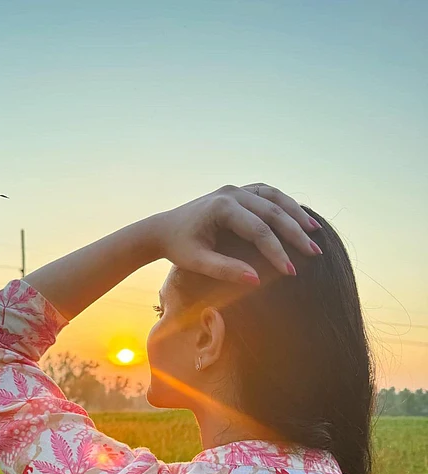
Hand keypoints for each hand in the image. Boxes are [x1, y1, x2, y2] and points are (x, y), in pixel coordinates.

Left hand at [155, 183, 322, 284]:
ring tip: (314, 232)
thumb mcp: (198, 262)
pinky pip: (267, 194)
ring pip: (274, 197)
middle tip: (314, 253)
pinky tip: (298, 218)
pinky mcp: (238, 192)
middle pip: (272, 211)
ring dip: (296, 214)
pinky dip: (284, 205)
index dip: (276, 252)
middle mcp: (231, 193)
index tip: (291, 272)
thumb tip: (256, 280)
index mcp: (221, 207)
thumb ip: (226, 270)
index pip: (258, 230)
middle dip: (295, 233)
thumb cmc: (179, 248)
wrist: (163, 229)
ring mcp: (235, 190)